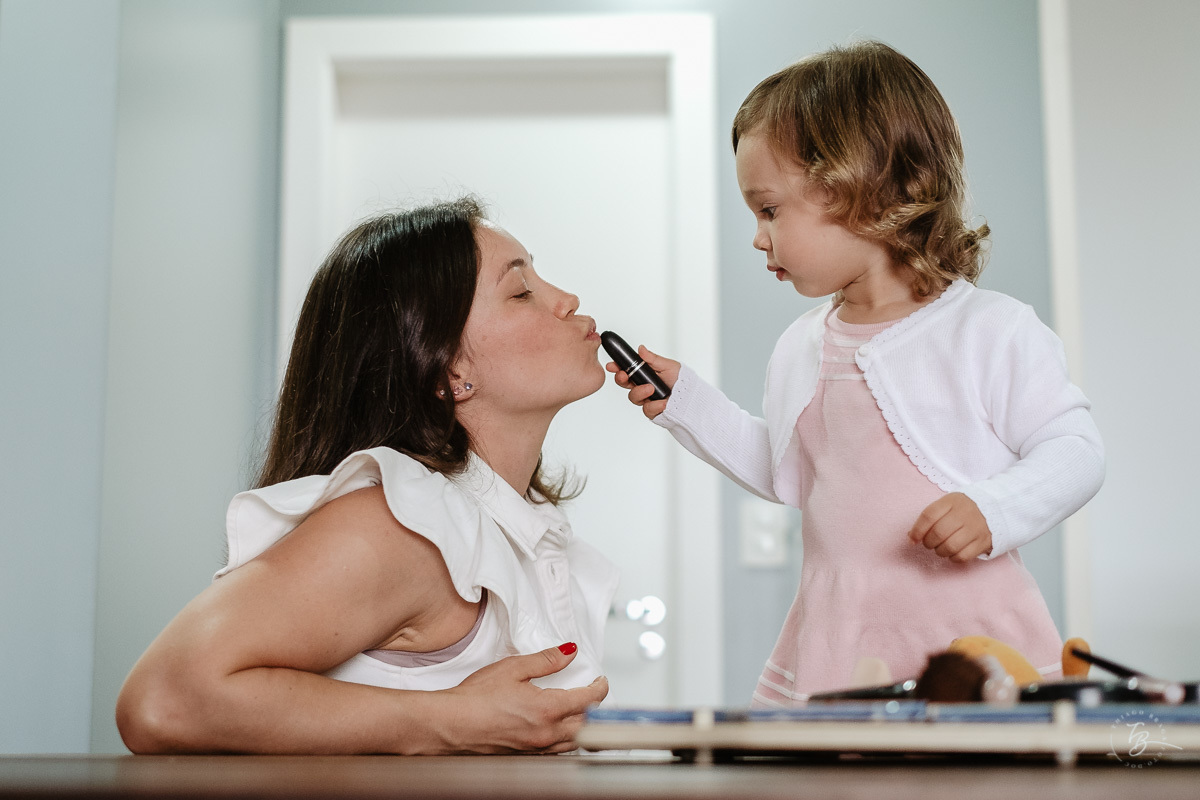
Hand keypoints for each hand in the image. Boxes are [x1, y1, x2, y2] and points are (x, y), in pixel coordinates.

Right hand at [444, 644, 607, 753]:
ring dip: (584, 726)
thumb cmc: (475, 698)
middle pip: (588, 724)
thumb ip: (546, 660)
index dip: (599, 687)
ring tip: (582, 711)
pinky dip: (566, 739)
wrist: (451, 724)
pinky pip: (557, 750)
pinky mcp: (526, 754)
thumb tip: (569, 652)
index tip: (600, 680)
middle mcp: (546, 733)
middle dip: (596, 708)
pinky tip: (559, 728)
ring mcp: (537, 747)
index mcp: (547, 709)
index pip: (588, 699)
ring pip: (574, 741)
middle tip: (594, 693)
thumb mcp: (513, 668)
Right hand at [605, 345, 679, 419]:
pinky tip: (663, 402)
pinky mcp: (652, 411)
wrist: (692, 396)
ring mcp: (646, 399)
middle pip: (624, 383)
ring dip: (640, 392)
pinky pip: (647, 409)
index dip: (617, 367)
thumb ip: (652, 359)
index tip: (612, 365)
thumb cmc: (681, 380)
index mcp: (644, 373)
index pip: (626, 370)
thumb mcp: (667, 365)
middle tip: (623, 375)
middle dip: (621, 379)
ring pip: (633, 397)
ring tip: (651, 389)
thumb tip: (641, 349)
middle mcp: (642, 386)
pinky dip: (654, 405)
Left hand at [908, 492, 992, 561]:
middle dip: (928, 542)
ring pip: (950, 547)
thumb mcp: (947, 504)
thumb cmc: (964, 508)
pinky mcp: (983, 542)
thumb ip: (930, 518)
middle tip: (929, 543)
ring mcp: (975, 528)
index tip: (913, 539)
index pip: (929, 516)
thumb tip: (911, 537)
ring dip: (940, 551)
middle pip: (938, 533)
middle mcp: (964, 514)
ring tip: (940, 548)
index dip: (917, 530)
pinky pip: (963, 556)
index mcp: (952, 501)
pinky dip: (953, 558)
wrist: (996, 507)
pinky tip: (953, 553)